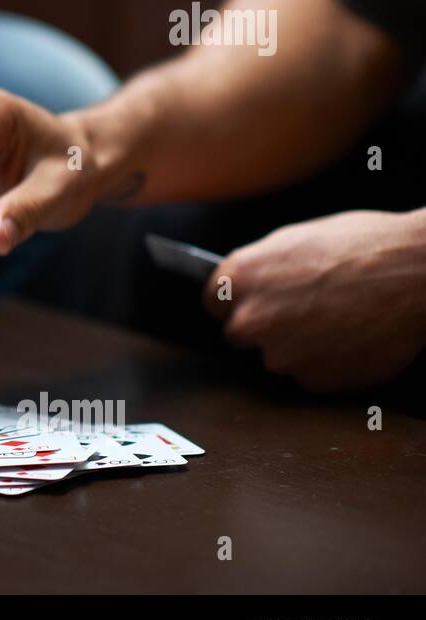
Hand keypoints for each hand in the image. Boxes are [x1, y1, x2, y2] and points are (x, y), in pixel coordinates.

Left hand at [203, 210, 425, 391]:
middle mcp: (251, 320)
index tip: (256, 301)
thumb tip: (246, 285)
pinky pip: (311, 375)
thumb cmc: (364, 246)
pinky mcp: (314, 380)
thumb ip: (259, 269)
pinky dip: (327, 363)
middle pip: (241, 335)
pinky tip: (352, 337)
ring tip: (338, 319)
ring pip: (278, 357)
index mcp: (240, 279)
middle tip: (305, 310)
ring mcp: (282, 355)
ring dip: (298, 346)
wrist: (419, 272)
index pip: (214, 304)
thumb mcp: (295, 239)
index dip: (237, 302)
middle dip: (266, 326)